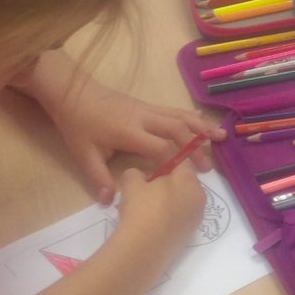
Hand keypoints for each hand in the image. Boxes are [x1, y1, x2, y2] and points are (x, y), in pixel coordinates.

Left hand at [20, 55, 221, 203]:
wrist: (72, 92)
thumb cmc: (78, 124)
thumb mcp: (83, 153)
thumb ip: (97, 177)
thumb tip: (109, 201)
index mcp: (129, 131)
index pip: (160, 146)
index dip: (175, 161)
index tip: (186, 178)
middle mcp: (144, 117)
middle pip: (177, 129)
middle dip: (195, 146)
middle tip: (209, 166)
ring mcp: (147, 108)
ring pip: (180, 115)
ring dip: (200, 126)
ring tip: (221, 136)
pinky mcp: (147, 105)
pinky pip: (174, 110)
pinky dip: (190, 116)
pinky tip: (202, 120)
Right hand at [114, 162, 205, 271]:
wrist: (144, 249)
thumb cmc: (140, 208)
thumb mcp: (131, 181)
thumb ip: (137, 173)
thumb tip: (142, 178)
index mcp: (189, 179)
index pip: (182, 161)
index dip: (165, 162)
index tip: (151, 169)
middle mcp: (199, 197)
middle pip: (184, 183)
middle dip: (166, 184)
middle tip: (145, 190)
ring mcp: (196, 218)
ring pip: (182, 202)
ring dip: (167, 202)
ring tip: (144, 209)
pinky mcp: (190, 235)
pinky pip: (180, 219)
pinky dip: (168, 218)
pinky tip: (150, 224)